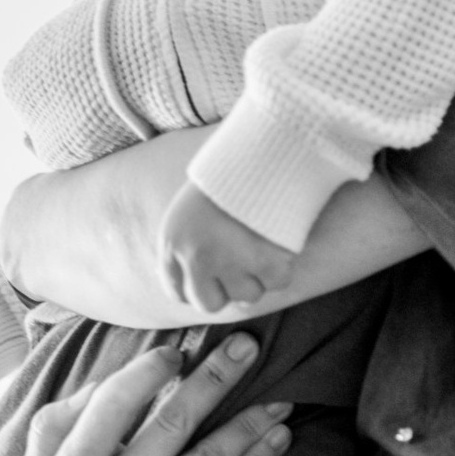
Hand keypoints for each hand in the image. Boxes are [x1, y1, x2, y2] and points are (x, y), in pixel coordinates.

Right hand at [17, 336, 293, 455]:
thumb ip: (55, 426)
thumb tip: (107, 381)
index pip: (112, 405)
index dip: (148, 372)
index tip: (177, 352)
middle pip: (168, 426)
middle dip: (212, 381)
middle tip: (246, 346)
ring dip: (245, 426)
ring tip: (279, 400)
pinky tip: (276, 442)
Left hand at [157, 185, 295, 316]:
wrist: (261, 151)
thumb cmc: (225, 180)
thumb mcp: (187, 211)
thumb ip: (183, 249)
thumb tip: (185, 294)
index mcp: (172, 241)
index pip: (177, 292)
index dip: (198, 287)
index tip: (212, 276)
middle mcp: (196, 256)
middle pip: (208, 304)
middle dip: (225, 289)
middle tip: (240, 264)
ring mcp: (231, 261)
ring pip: (247, 296)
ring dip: (256, 276)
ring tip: (258, 242)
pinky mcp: (266, 261)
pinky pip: (277, 283)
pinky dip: (282, 267)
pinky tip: (277, 242)